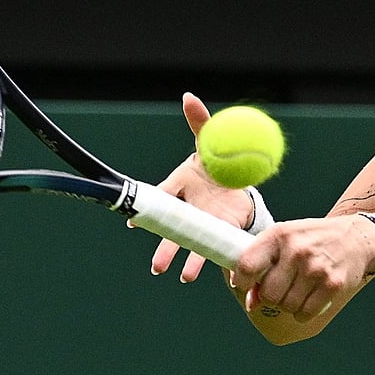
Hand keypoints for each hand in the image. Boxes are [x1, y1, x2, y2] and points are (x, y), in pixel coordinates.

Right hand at [142, 92, 254, 282]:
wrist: (239, 177)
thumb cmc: (214, 160)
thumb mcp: (211, 141)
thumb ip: (200, 123)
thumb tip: (188, 97)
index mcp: (181, 185)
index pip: (163, 198)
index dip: (149, 213)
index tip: (135, 225)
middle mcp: (188, 208)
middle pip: (174, 231)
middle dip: (165, 248)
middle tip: (158, 266)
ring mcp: (203, 223)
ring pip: (191, 244)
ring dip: (187, 261)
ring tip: (183, 277)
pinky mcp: (220, 231)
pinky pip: (215, 248)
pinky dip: (213, 261)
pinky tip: (218, 275)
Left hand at [231, 215, 374, 321]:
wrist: (355, 237)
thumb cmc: (313, 239)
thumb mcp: (285, 239)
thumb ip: (263, 264)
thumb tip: (251, 303)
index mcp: (279, 234)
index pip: (247, 265)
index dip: (242, 282)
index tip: (245, 286)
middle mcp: (297, 250)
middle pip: (268, 293)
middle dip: (271, 296)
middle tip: (280, 288)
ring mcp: (316, 268)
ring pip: (287, 306)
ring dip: (288, 304)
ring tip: (298, 289)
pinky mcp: (332, 284)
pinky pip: (305, 313)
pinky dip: (303, 312)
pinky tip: (309, 297)